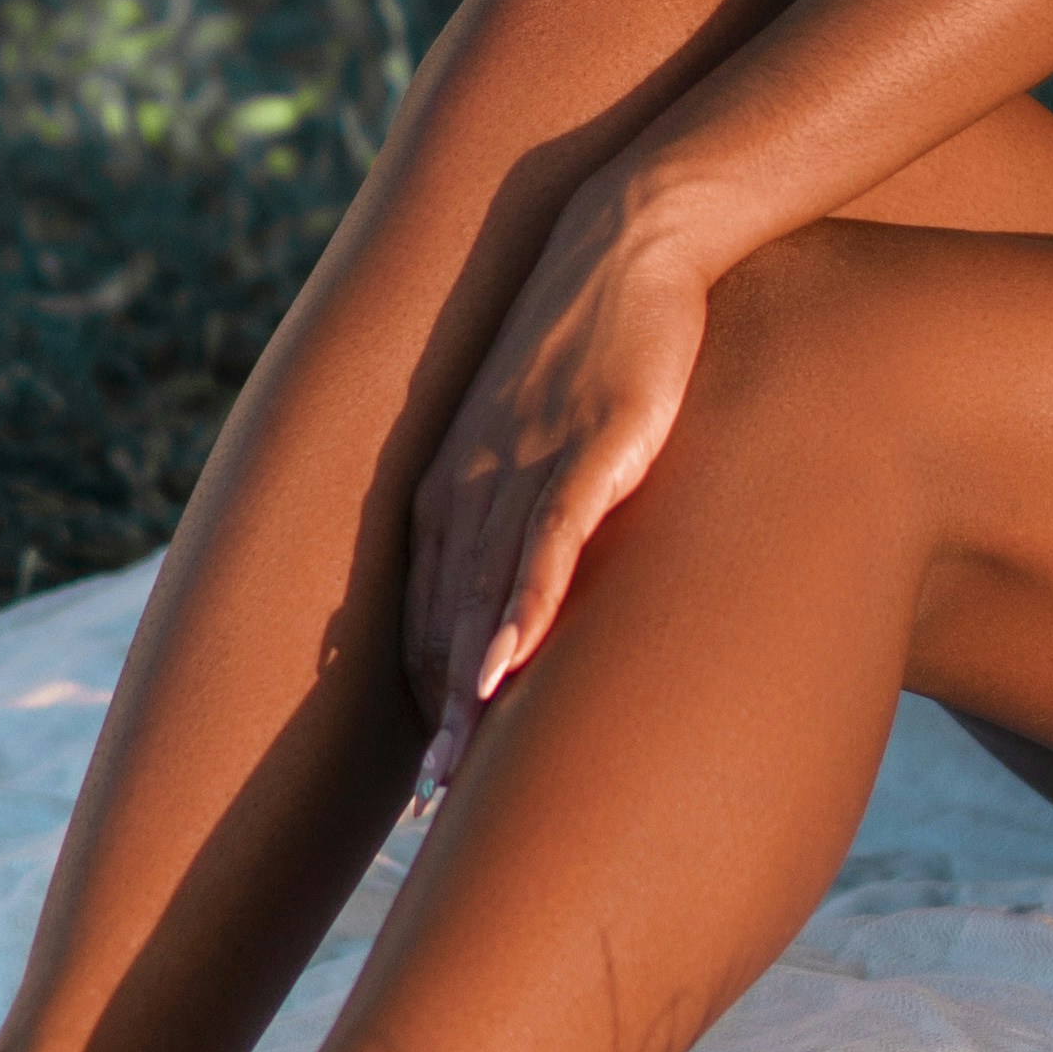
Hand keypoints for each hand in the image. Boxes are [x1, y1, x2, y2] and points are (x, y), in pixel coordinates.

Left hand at [402, 171, 715, 777]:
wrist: (631, 236)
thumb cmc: (600, 337)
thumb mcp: (551, 428)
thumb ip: (537, 503)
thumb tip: (549, 580)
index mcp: (452, 485)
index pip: (421, 613)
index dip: (424, 699)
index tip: (429, 778)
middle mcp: (470, 480)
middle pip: (440, 622)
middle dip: (434, 721)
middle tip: (428, 815)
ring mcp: (524, 462)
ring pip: (483, 596)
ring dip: (467, 690)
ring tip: (455, 777)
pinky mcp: (589, 444)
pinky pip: (545, 542)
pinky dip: (522, 609)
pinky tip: (508, 668)